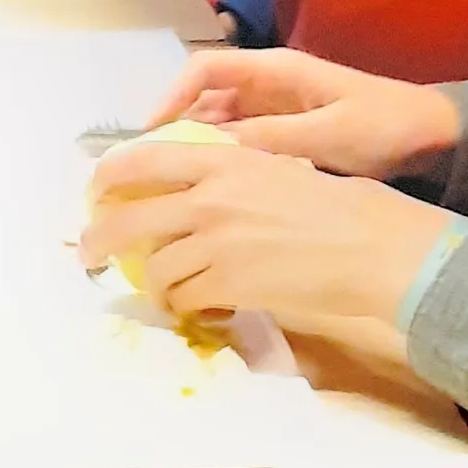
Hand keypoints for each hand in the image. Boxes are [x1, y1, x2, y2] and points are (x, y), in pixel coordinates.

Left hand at [80, 139, 454, 333]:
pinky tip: (201, 309)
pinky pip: (187, 298)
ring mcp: (216, 242)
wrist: (377, 249)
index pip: (142, 158)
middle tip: (90, 255)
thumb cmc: (343, 208)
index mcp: (223, 160)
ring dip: (155, 286)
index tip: (94, 192)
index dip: (107, 176)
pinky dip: (187, 307)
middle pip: (126, 219)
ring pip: (156, 268)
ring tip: (164, 295)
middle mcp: (209, 198)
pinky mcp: (230, 284)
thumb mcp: (280, 169)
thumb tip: (200, 194)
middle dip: (98, 240)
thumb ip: (235, 176)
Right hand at [149, 48, 462, 180]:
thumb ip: (269, 140)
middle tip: (152, 168)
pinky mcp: (288, 134)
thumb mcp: (327, 135)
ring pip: (220, 123)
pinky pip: (242, 143)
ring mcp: (278, 110)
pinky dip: (223, 161)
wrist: (435, 138)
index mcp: (276, 70)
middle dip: (175, 127)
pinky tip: (213, 191)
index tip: (150, 131)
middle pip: (205, 98)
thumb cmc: (384, 127)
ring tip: (173, 185)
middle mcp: (268, 85)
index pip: (205, 69)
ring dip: (197, 147)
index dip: (172, 94)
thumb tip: (211, 151)